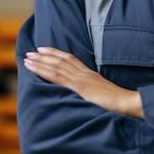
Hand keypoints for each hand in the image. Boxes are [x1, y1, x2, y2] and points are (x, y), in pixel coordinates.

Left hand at [24, 47, 142, 116]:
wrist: (126, 103)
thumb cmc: (119, 103)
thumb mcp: (103, 95)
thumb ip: (93, 93)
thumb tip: (86, 97)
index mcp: (90, 75)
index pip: (71, 59)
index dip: (57, 54)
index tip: (44, 50)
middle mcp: (84, 74)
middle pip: (61, 60)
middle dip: (44, 56)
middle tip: (30, 52)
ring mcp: (81, 79)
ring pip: (56, 66)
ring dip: (40, 61)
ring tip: (27, 58)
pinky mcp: (78, 87)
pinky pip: (57, 76)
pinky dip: (43, 70)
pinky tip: (33, 68)